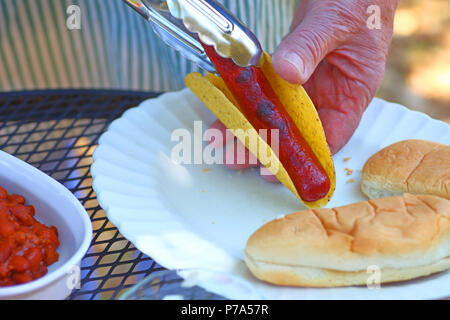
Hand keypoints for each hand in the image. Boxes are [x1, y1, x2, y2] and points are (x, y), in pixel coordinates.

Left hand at [208, 0, 397, 180]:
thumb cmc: (356, 1)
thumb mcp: (335, 22)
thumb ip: (311, 46)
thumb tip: (288, 73)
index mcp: (353, 93)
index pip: (329, 137)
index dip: (301, 156)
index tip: (274, 169)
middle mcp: (329, 95)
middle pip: (296, 132)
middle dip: (266, 147)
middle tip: (237, 158)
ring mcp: (307, 84)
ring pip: (277, 114)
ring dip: (250, 128)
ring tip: (222, 142)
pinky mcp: (288, 71)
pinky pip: (266, 91)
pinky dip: (246, 100)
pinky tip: (225, 108)